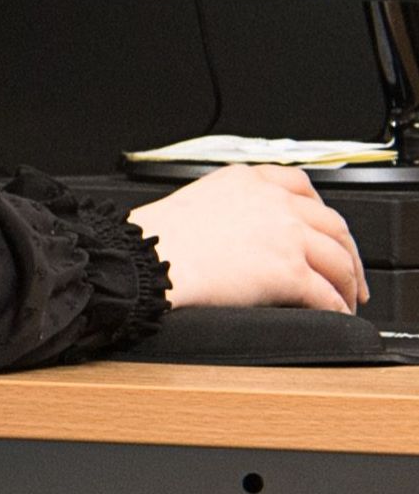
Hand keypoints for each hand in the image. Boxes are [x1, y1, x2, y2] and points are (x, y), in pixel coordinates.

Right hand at [131, 164, 365, 311]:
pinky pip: (326, 293)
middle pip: (332, 224)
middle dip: (347, 251)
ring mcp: (285, 236)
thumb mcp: (195, 200)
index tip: (323, 227)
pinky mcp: (288, 272)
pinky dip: (336, 306)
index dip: (320, 210)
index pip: (301, 186)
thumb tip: (243, 230)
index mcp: (247, 180)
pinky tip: (334, 314)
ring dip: (349, 282)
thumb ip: (229, 205)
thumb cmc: (155, 239)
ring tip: (347, 299)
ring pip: (339, 259)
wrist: (145, 260)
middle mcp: (273, 202)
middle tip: (348, 271)